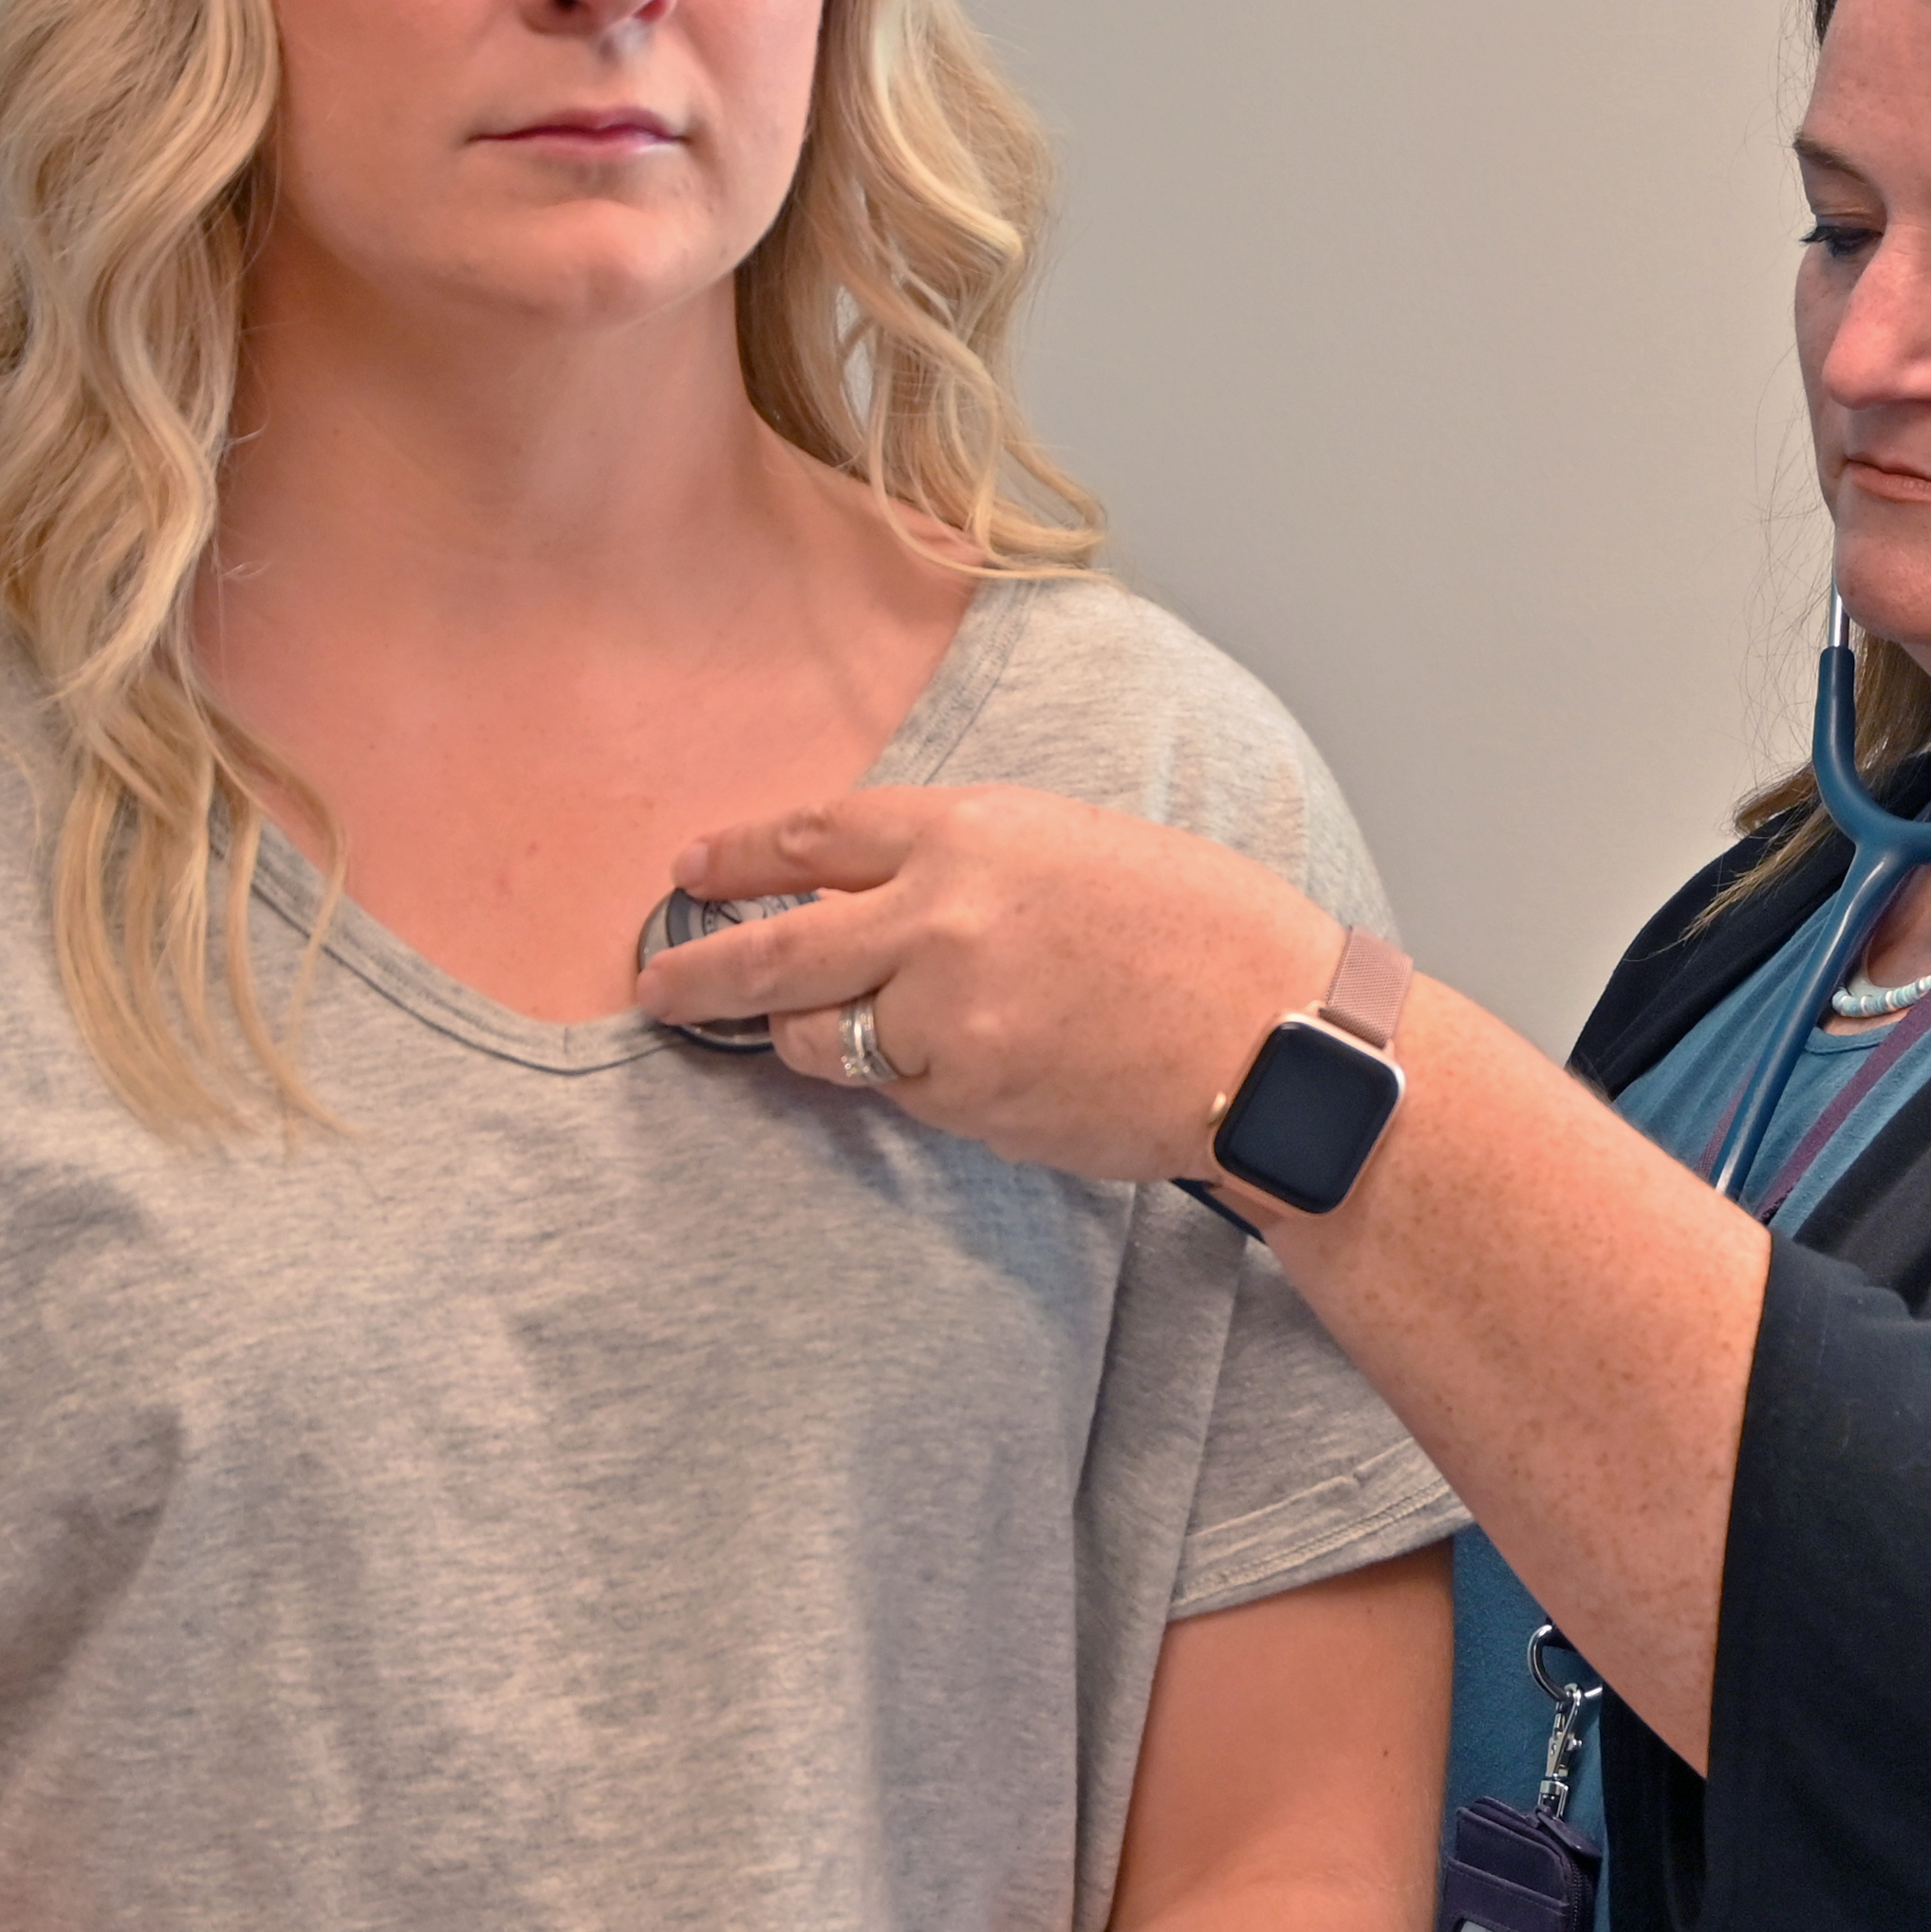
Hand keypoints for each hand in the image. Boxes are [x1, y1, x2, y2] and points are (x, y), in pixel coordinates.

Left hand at [640, 787, 1340, 1188]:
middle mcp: (940, 916)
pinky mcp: (966, 1099)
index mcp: (972, 833)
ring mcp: (946, 1016)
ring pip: (827, 1039)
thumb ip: (971, 865)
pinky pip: (905, 1093)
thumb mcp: (1077, 848)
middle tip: (655, 987)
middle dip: (701, 971)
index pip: (819, 836)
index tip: (693, 869)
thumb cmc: (1203, 934)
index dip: (742, 853)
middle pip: (776, 948)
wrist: (1275, 1037)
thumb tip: (887, 894)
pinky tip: (986, 1071)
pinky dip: (917, 1085)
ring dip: (814, 1042)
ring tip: (841, 1040)